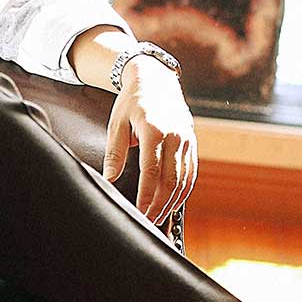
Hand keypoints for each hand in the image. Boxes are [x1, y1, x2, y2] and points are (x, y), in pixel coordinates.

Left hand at [101, 56, 196, 225]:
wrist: (156, 79)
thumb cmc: (132, 102)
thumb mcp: (117, 123)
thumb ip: (114, 152)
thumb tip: (109, 178)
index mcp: (154, 130)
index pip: (151, 171)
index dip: (146, 195)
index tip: (139, 212)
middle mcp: (175, 136)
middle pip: (170, 180)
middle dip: (159, 205)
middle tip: (147, 221)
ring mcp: (186, 140)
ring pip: (183, 180)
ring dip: (171, 202)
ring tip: (158, 217)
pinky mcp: (192, 143)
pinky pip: (191, 172)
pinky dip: (184, 191)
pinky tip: (174, 203)